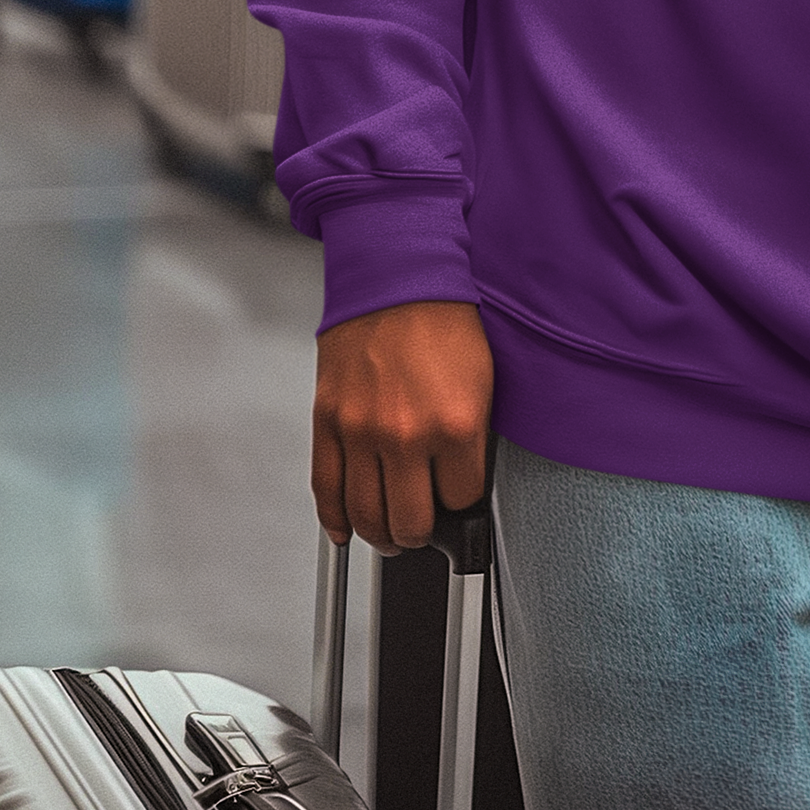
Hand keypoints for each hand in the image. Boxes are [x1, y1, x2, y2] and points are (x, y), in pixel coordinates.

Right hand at [313, 300, 494, 552]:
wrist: (397, 275)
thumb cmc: (443, 321)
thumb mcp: (483, 382)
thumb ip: (472, 442)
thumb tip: (461, 489)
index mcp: (455, 425)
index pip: (461, 503)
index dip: (461, 506)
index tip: (456, 501)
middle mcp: (406, 435)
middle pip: (410, 525)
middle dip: (420, 533)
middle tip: (423, 527)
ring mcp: (361, 431)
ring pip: (366, 518)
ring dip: (380, 535)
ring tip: (390, 531)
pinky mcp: (328, 422)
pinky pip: (326, 490)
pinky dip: (336, 520)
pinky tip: (347, 529)